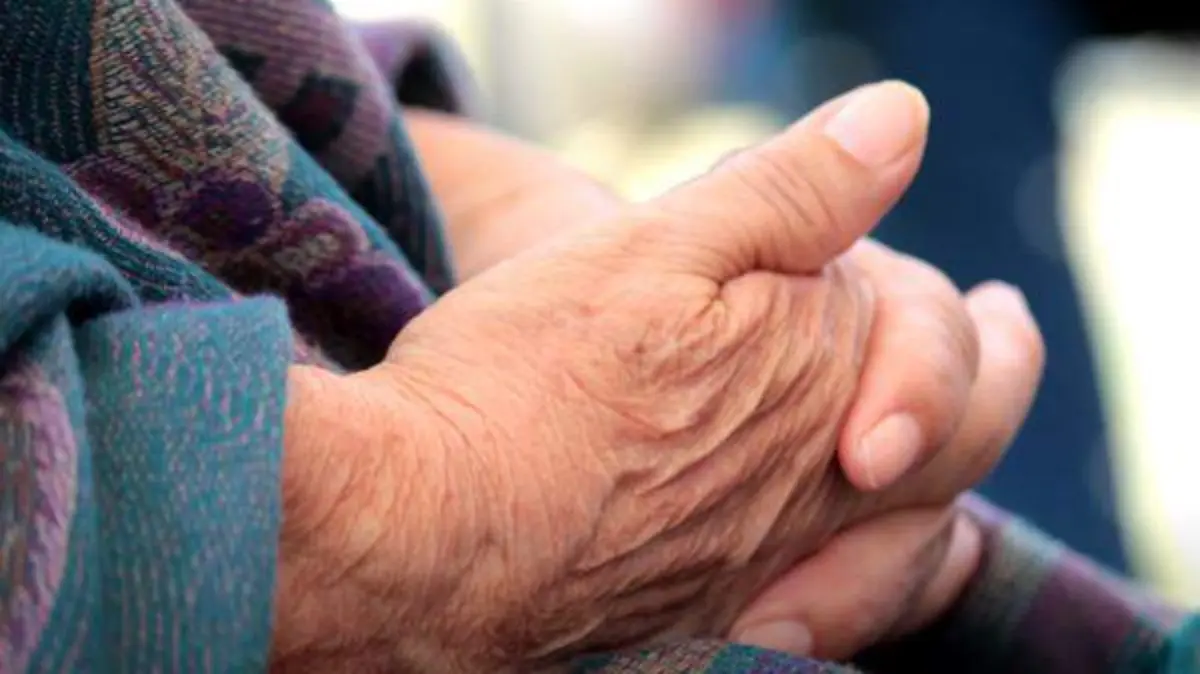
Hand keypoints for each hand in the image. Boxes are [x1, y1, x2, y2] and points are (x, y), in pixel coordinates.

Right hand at [271, 81, 1006, 672]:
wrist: (416, 531)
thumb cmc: (520, 379)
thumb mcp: (652, 248)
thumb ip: (791, 192)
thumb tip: (901, 123)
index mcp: (814, 374)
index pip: (930, 329)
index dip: (936, 297)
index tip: (970, 285)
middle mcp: (813, 482)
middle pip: (957, 436)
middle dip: (992, 375)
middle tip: (1007, 335)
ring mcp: (768, 562)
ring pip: (910, 537)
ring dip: (947, 486)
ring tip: (945, 461)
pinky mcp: (712, 617)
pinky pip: (839, 610)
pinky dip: (880, 579)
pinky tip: (867, 568)